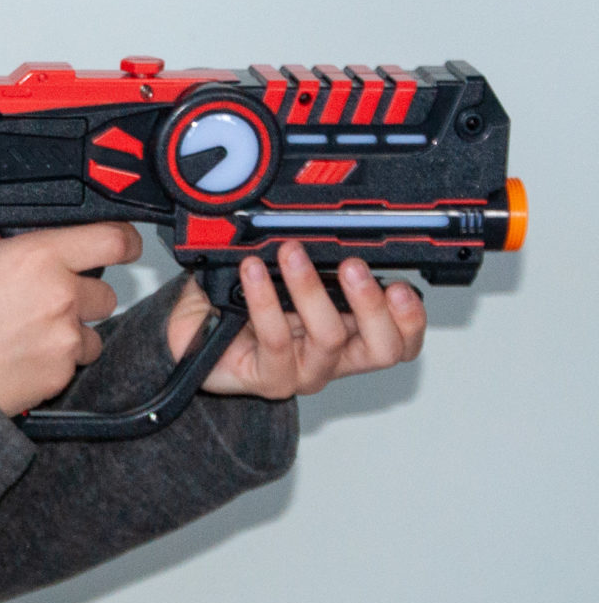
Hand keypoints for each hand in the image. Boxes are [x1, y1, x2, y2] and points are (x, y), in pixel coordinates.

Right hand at [0, 223, 143, 414]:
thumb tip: (7, 240)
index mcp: (37, 256)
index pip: (113, 238)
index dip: (124, 240)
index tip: (123, 245)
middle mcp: (60, 295)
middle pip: (106, 292)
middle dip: (83, 295)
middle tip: (46, 302)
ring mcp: (64, 339)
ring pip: (92, 332)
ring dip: (72, 332)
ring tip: (29, 337)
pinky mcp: (60, 374)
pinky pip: (72, 363)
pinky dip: (55, 361)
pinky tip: (20, 358)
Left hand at [165, 240, 427, 397]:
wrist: (191, 337)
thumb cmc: (240, 308)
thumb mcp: (285, 280)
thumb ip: (313, 261)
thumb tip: (322, 224)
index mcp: (350, 336)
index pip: (400, 340)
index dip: (411, 319)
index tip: (400, 286)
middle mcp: (333, 358)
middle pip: (383, 349)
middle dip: (375, 305)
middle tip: (353, 266)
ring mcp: (302, 372)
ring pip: (329, 338)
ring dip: (313, 291)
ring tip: (292, 255)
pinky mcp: (269, 378)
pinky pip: (276, 337)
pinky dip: (266, 298)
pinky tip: (253, 272)